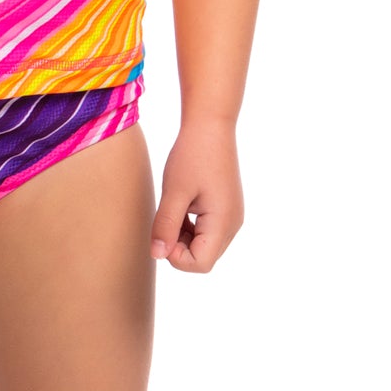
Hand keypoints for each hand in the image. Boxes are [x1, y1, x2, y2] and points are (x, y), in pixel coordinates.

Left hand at [151, 118, 242, 272]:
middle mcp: (233, 225)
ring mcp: (231, 218)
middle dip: (178, 247)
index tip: (163, 231)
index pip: (200, 264)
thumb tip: (157, 256)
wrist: (211, 126)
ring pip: (204, 246)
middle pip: (203, 258)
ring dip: (182, 237)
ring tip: (173, 208)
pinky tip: (181, 206)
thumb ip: (165, 226)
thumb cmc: (192, 156)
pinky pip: (206, 233)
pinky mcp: (226, 210)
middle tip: (166, 217)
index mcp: (223, 223)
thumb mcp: (174, 192)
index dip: (176, 256)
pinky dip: (189, 227)